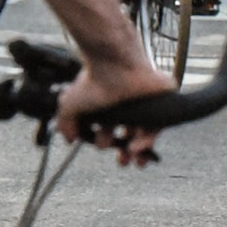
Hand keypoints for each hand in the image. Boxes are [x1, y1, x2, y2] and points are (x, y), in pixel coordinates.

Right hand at [54, 56, 173, 165]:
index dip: (107, 143)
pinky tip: (137, 146)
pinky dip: (148, 140)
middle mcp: (128, 106)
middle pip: (131, 136)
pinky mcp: (161, 103)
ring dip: (138, 151)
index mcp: (109, 106)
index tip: (101, 147)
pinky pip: (159, 127)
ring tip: (130, 156)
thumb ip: (66, 123)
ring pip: (146, 134)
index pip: (111, 130)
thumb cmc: (94, 80)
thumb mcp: (70, 104)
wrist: (115, 64)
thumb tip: (69, 139)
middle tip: (122, 162)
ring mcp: (146, 105)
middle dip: (125, 153)